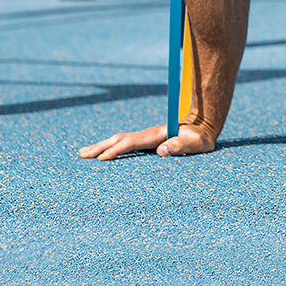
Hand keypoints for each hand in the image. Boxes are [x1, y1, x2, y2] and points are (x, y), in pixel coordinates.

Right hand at [79, 122, 216, 160]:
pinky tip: (103, 153)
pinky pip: (126, 144)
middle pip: (120, 139)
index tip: (102, 158)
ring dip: (103, 146)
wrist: (203, 126)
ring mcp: (147, 137)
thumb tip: (161, 151)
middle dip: (101, 146)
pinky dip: (111, 147)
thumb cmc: (200, 138)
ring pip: (120, 140)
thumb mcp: (195, 143)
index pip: (132, 142)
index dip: (117, 150)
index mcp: (156, 135)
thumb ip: (180, 146)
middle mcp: (148, 134)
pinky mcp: (148, 141)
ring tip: (84, 153)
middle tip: (82, 155)